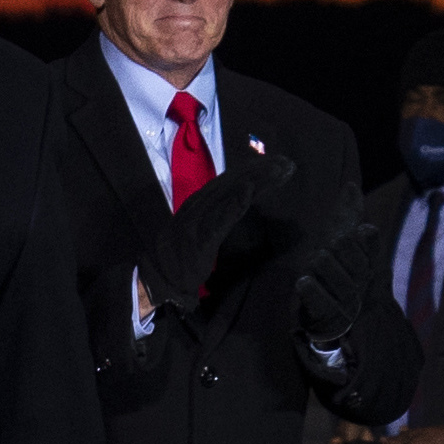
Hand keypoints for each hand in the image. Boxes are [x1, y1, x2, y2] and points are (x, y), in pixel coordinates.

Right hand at [136, 150, 294, 315]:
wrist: (158, 281)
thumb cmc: (179, 263)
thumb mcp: (198, 235)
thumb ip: (213, 221)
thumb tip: (232, 209)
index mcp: (196, 206)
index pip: (226, 183)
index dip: (250, 172)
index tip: (274, 165)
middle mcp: (195, 206)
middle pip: (230, 183)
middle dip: (258, 171)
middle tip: (285, 162)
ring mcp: (196, 220)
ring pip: (228, 194)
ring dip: (253, 181)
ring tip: (276, 171)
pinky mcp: (200, 236)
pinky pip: (220, 217)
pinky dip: (235, 202)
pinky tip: (250, 191)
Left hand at [295, 181, 382, 348]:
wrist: (337, 321)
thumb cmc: (340, 275)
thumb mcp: (345, 246)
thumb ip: (349, 217)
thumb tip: (351, 186)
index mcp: (368, 264)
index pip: (372, 249)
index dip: (368, 241)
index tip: (363, 229)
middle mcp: (360, 283)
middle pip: (353, 261)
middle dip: (342, 251)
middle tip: (333, 245)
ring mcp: (346, 303)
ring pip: (338, 280)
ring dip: (326, 267)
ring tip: (317, 259)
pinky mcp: (327, 318)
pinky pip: (321, 304)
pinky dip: (313, 292)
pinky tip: (303, 281)